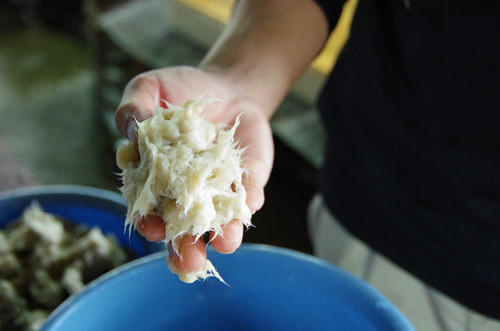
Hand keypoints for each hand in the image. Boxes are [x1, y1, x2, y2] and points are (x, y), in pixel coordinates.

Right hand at [115, 66, 273, 273]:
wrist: (227, 87)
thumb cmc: (180, 90)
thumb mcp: (150, 87)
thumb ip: (135, 106)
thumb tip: (131, 131)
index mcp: (156, 178)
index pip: (148, 206)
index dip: (148, 219)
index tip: (151, 226)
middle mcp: (187, 192)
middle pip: (184, 229)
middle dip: (186, 248)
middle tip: (188, 263)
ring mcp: (219, 189)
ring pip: (220, 221)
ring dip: (223, 235)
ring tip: (225, 242)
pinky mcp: (247, 181)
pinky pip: (249, 194)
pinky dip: (250, 199)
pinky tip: (252, 201)